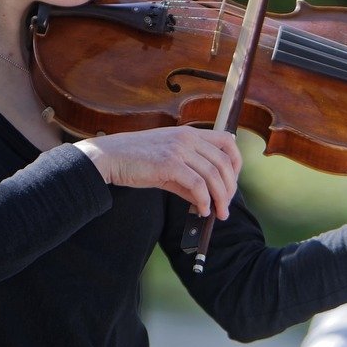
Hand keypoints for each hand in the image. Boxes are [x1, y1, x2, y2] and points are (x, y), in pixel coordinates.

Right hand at [75, 125, 241, 218]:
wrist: (109, 157)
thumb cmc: (135, 160)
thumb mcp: (167, 164)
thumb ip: (188, 177)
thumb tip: (205, 198)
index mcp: (189, 133)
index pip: (227, 141)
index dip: (236, 163)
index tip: (232, 182)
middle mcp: (187, 137)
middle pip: (224, 162)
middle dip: (230, 188)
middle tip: (226, 207)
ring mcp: (179, 149)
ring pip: (213, 175)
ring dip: (220, 198)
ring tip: (218, 213)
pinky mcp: (170, 163)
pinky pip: (197, 185)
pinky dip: (204, 200)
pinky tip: (201, 210)